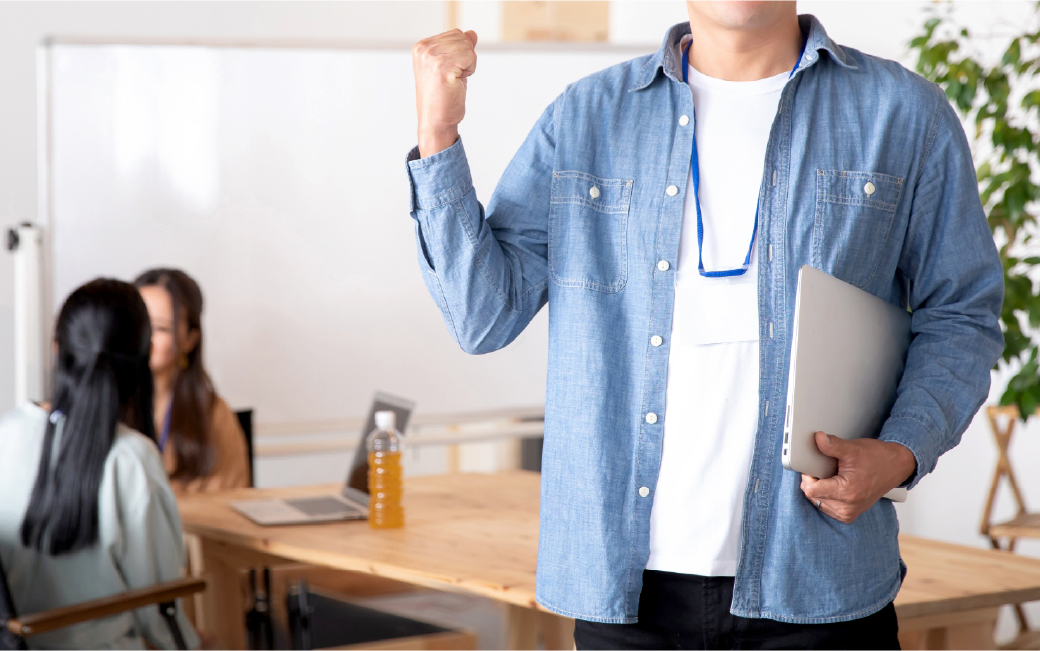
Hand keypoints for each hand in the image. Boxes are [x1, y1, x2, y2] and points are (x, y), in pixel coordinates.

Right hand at [412, 28, 477, 156]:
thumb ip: (460, 48)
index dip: (461, 54)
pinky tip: (456, 83)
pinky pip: (470, 58)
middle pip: (463, 38)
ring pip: (468, 47)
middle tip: (452, 78)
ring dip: (467, 66)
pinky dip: (469, 71)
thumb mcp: (451, 67)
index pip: (456, 34)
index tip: (448, 72)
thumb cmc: (442, 98)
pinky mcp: (443, 67)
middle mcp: (424, 49)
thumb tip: (472, 33)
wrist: (436, 121)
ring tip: (453, 81)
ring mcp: (432, 57)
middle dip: (465, 59)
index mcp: (422, 47)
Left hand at [800, 431, 915, 523]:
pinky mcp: (849, 515)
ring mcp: (848, 513)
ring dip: (820, 489)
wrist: (895, 466)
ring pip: (817, 501)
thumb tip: (818, 438)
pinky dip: (826, 495)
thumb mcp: (852, 449)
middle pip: (812, 496)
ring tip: (834, 477)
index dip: (808, 475)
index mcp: (847, 493)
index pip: (811, 489)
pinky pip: (826, 506)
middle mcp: (847, 507)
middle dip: (814, 481)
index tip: (813, 466)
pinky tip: (835, 485)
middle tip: (826, 469)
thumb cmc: (876, 457)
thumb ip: (832, 445)